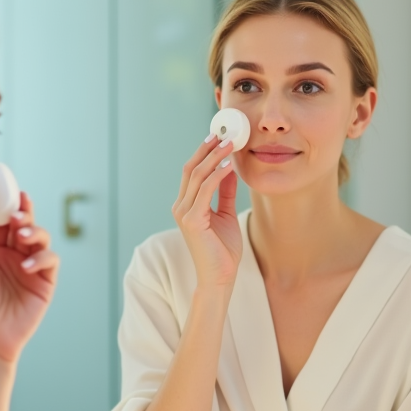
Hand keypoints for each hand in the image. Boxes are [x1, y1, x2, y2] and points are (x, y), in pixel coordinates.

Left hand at [0, 192, 58, 363]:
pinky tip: (27, 265)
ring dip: (35, 233)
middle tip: (18, 213)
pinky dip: (41, 259)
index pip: (6, 222)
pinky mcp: (45, 283)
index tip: (10, 192)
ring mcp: (32, 268)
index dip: (9, 207)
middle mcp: (15, 256)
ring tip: (22, 236)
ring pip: (41, 240)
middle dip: (25, 216)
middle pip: (26, 226)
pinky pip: (50, 262)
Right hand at [172, 135, 241, 286]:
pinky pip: (205, 190)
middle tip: (224, 133)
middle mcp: (180, 206)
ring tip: (230, 144)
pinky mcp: (191, 220)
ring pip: (197, 176)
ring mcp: (183, 213)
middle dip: (207, 149)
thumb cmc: (222, 250)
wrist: (220, 277)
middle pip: (191, 169)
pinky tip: (228, 165)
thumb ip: (224, 192)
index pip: (192, 172)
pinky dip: (217, 175)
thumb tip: (229, 168)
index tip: (219, 137)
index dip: (204, 152)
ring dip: (214, 157)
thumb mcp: (225, 213)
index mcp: (186, 205)